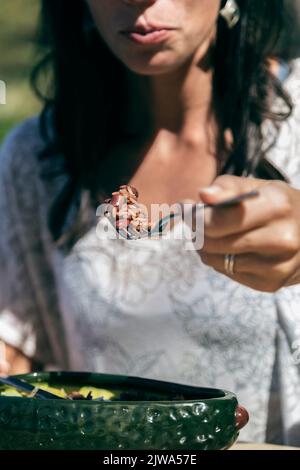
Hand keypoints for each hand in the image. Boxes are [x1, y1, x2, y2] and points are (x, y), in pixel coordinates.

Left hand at [198, 175, 299, 291]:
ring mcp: (277, 266)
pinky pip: (227, 273)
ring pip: (216, 260)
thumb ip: (227, 188)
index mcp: (277, 207)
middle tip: (195, 221)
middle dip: (197, 230)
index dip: (193, 215)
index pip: (218, 220)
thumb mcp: (258, 187)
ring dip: (205, 247)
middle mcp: (281, 239)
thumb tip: (202, 195)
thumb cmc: (278, 205)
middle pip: (214, 242)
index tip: (183, 208)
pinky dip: (220, 260)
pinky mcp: (271, 284)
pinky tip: (230, 249)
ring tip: (212, 234)